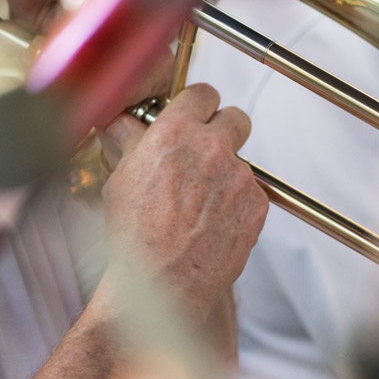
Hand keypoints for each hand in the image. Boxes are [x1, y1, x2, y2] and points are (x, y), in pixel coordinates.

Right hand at [98, 83, 267, 335]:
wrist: (162, 284)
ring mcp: (239, 176)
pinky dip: (236, 203)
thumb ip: (132, 145)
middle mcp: (212, 148)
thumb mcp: (121, 180)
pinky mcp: (256, 204)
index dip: (199, 105)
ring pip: (240, 161)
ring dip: (226, 174)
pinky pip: (251, 193)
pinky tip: (211, 223)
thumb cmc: (135, 237)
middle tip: (207, 151)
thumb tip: (124, 126)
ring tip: (199, 205)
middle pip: (236, 118)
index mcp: (175, 133)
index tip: (197, 114)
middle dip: (224, 131)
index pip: (202, 94)